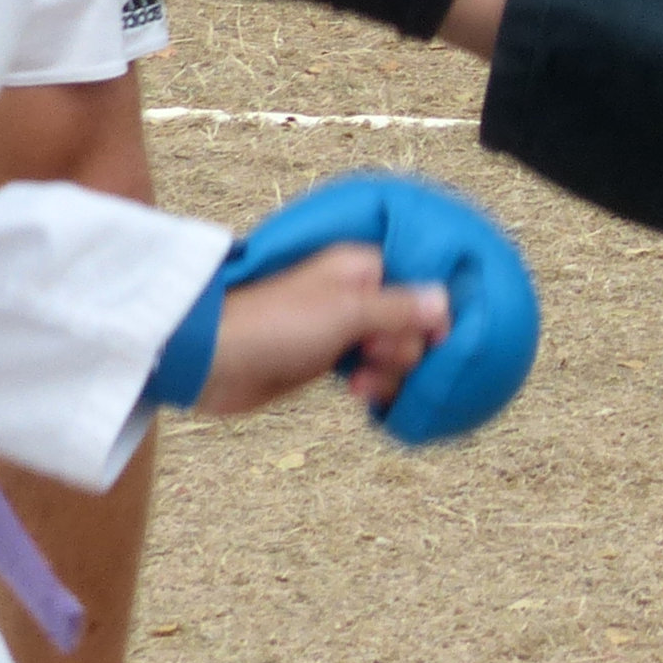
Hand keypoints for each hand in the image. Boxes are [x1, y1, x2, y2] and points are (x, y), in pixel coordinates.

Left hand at [193, 241, 450, 416]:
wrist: (216, 362)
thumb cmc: (277, 325)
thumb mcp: (347, 312)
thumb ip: (400, 309)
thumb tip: (446, 300)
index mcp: (364, 267)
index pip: (421, 289)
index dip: (428, 318)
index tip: (428, 340)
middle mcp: (358, 294)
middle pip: (412, 326)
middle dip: (402, 350)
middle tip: (370, 355)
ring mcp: (343, 329)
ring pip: (394, 353)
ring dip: (387, 373)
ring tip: (360, 384)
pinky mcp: (329, 360)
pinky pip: (372, 372)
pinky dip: (372, 385)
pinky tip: (357, 395)